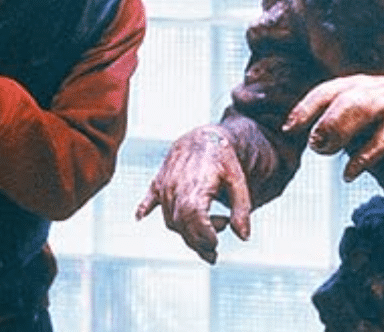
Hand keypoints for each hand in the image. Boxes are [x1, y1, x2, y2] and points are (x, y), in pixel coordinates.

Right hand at [135, 126, 251, 263]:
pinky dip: (143, 209)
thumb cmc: (224, 158)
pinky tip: (139, 218)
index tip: (215, 244)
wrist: (204, 136)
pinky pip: (148, 200)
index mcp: (196, 187)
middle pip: (181, 225)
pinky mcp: (158, 183)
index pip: (194, 220)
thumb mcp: (238, 181)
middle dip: (198, 242)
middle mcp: (176, 188)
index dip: (204, 236)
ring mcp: (165, 186)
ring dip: (187, 231)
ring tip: (210, 223)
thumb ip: (242, 209)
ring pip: (170, 220)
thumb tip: (244, 237)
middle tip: (215, 247)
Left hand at [283, 75, 383, 180]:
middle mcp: (379, 91)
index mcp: (359, 85)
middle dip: (332, 127)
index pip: (327, 91)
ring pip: (383, 126)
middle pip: (351, 104)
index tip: (289, 129)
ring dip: (365, 152)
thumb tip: (312, 142)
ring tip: (348, 172)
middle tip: (318, 150)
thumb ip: (337, 119)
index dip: (306, 109)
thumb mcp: (358, 107)